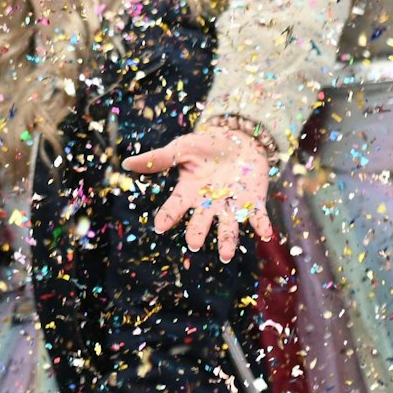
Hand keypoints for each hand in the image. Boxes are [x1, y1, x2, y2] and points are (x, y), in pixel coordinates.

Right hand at [123, 126, 275, 262]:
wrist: (238, 138)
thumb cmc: (206, 144)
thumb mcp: (182, 148)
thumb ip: (159, 158)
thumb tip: (125, 164)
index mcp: (189, 192)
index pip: (175, 207)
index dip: (167, 217)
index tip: (160, 227)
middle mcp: (208, 204)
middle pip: (201, 223)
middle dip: (198, 233)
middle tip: (194, 242)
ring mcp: (231, 205)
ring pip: (228, 227)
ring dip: (228, 240)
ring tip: (227, 254)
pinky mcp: (253, 201)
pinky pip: (257, 216)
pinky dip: (262, 225)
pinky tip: (266, 233)